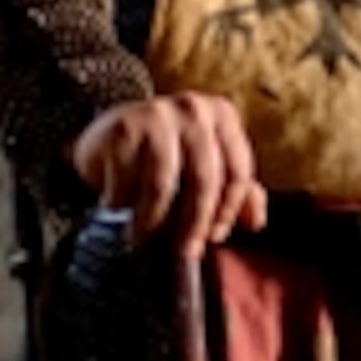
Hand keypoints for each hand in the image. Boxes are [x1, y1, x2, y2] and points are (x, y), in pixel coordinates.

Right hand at [70, 95, 267, 256]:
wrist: (105, 135)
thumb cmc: (165, 156)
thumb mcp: (205, 166)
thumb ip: (236, 190)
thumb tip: (255, 222)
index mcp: (221, 114)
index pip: (237, 172)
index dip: (227, 212)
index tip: (214, 238)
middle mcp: (193, 108)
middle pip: (204, 180)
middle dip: (195, 223)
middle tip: (185, 251)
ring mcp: (156, 115)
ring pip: (163, 185)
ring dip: (153, 220)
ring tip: (143, 237)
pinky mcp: (122, 129)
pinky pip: (127, 183)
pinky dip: (122, 205)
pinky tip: (117, 210)